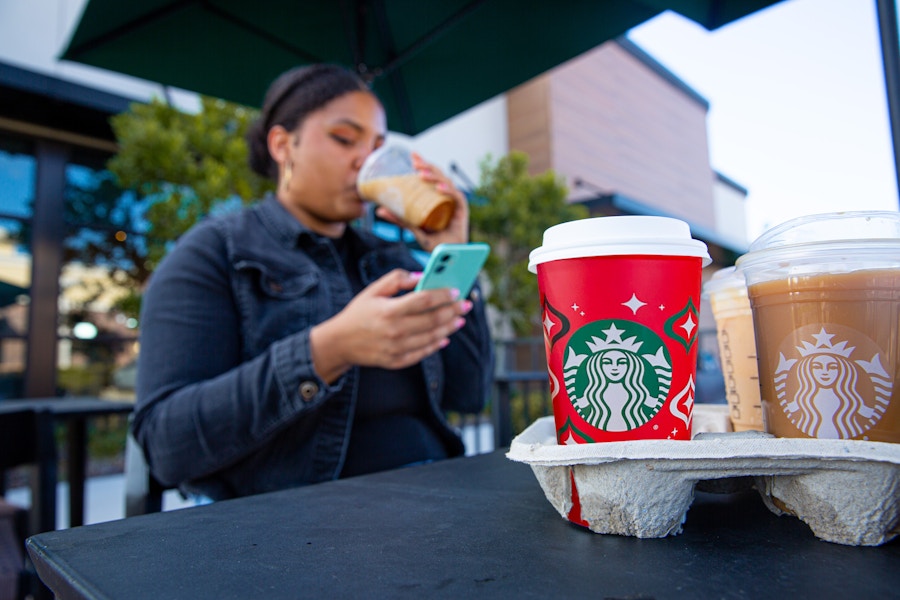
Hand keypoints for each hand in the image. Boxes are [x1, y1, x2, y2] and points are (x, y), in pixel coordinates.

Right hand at [309, 269, 473, 382]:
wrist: (339, 343)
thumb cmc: (358, 312)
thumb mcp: (373, 290)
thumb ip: (397, 279)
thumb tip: (422, 276)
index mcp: (389, 310)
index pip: (424, 300)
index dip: (443, 295)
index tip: (456, 290)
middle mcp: (394, 331)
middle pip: (433, 320)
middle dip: (453, 311)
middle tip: (466, 305)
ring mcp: (396, 349)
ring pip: (432, 337)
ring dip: (449, 328)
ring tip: (459, 319)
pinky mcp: (396, 361)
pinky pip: (422, 353)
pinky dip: (436, 345)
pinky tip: (445, 337)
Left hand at [375, 152, 468, 250]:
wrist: (449, 258)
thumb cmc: (434, 243)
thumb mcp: (414, 229)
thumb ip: (400, 219)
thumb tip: (379, 209)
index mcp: (437, 197)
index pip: (431, 176)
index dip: (424, 164)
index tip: (412, 155)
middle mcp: (447, 196)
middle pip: (439, 176)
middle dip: (427, 166)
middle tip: (414, 161)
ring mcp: (455, 202)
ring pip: (447, 182)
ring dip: (435, 176)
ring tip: (421, 174)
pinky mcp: (462, 210)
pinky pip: (456, 196)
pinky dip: (448, 191)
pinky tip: (439, 188)